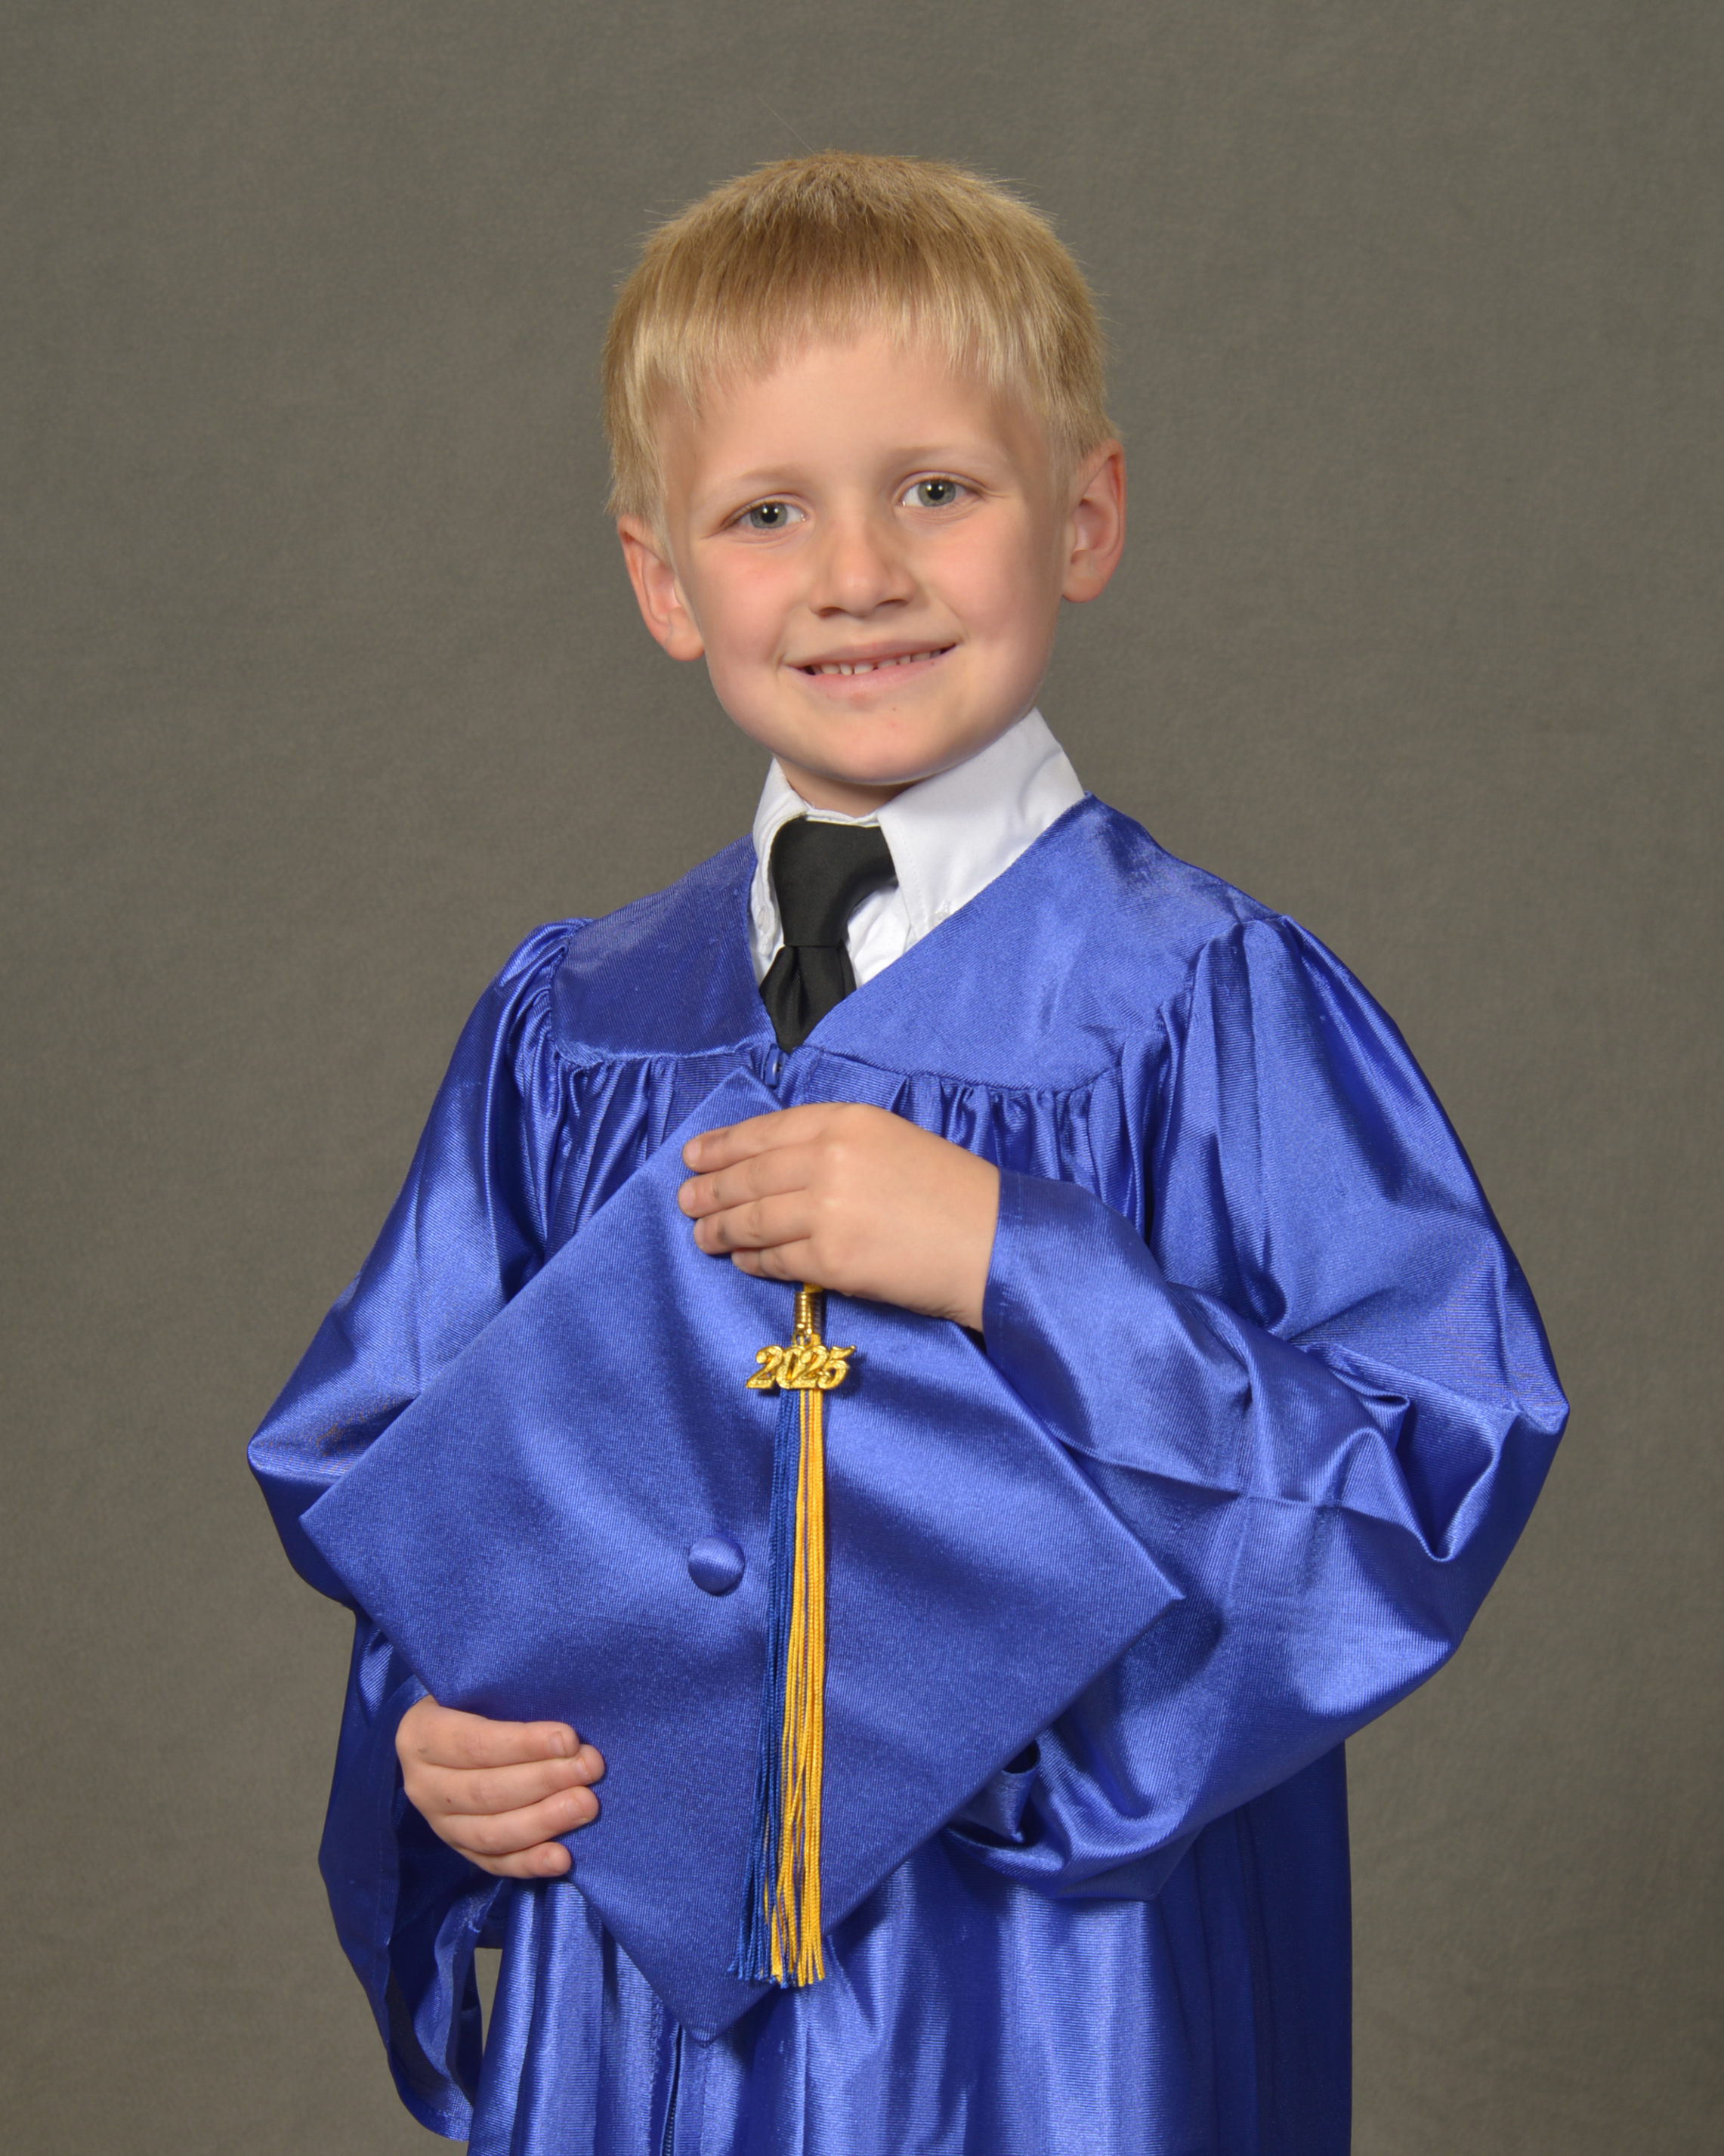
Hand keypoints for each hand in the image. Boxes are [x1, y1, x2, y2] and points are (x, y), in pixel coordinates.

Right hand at [395, 1696, 604, 1878]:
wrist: (447, 1732)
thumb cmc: (475, 1701)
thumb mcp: (477, 1688)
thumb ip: (508, 1699)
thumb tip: (565, 1727)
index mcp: (421, 1736)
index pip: (474, 1744)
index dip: (523, 1744)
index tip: (569, 1739)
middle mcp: (423, 1785)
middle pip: (487, 1791)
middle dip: (545, 1780)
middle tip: (591, 1768)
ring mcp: (440, 1824)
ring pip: (491, 1832)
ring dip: (544, 1821)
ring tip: (586, 1805)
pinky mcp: (461, 1850)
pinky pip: (495, 1863)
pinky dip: (530, 1863)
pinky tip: (563, 1858)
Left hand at [678, 1102, 999, 1330]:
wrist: (995, 1243)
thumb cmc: (953, 1192)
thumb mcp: (893, 1140)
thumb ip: (837, 1145)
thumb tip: (777, 1166)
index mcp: (848, 1121)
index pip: (765, 1131)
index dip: (722, 1146)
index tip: (693, 1156)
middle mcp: (830, 1159)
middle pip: (749, 1176)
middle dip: (709, 1190)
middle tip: (685, 1201)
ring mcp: (827, 1211)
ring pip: (753, 1220)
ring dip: (720, 1229)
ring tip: (701, 1235)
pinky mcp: (831, 1260)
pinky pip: (776, 1260)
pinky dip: (753, 1261)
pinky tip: (742, 1260)